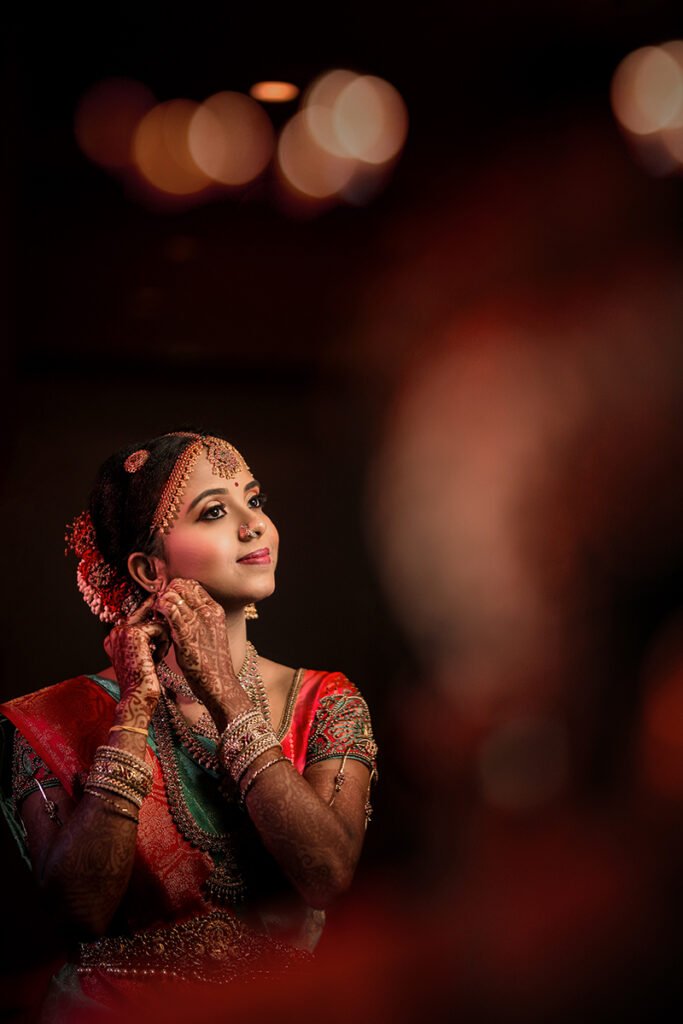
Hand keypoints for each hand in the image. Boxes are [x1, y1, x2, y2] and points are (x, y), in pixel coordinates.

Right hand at [107, 596, 169, 729]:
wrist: (137, 697)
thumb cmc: (143, 681)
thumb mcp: (141, 655)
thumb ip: (144, 638)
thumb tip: (160, 618)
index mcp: (114, 637)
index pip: (138, 616)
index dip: (151, 615)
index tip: (157, 608)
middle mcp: (116, 631)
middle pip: (148, 615)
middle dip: (160, 632)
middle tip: (157, 653)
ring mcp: (123, 631)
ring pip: (156, 622)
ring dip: (163, 640)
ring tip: (155, 659)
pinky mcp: (135, 632)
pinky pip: (160, 627)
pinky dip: (164, 644)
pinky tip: (157, 659)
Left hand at [154, 579, 238, 726]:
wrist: (220, 684)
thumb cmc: (212, 664)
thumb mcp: (211, 634)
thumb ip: (199, 620)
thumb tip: (181, 612)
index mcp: (215, 609)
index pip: (193, 584)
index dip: (177, 589)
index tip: (169, 601)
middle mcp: (208, 610)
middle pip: (182, 584)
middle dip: (167, 592)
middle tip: (160, 607)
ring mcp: (198, 620)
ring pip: (173, 593)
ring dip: (160, 601)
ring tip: (157, 616)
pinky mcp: (186, 632)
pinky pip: (168, 607)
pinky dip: (158, 609)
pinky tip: (156, 620)